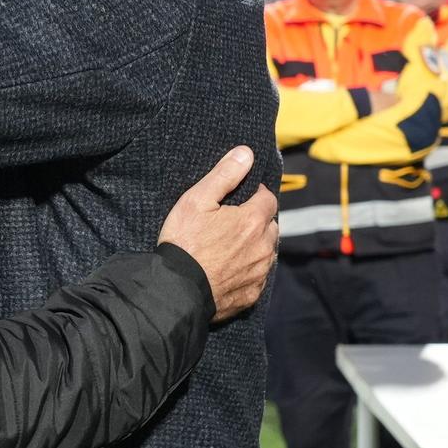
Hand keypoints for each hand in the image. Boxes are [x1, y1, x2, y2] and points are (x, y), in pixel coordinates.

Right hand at [159, 146, 278, 323]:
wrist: (176, 289)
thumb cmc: (184, 242)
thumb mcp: (197, 200)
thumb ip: (225, 175)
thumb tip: (246, 153)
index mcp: (253, 221)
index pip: (269, 199)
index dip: (257, 195)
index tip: (243, 196)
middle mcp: (263, 247)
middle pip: (271, 226)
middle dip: (259, 220)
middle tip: (235, 221)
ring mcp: (259, 272)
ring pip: (268, 252)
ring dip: (257, 245)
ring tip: (233, 245)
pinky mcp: (252, 293)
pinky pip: (259, 276)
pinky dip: (250, 269)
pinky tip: (232, 268)